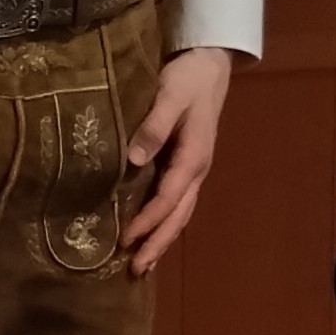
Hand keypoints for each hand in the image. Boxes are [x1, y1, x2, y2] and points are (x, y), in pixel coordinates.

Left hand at [122, 46, 234, 273]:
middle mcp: (196, 170)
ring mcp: (193, 170)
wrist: (209, 63)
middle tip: (135, 271)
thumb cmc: (188, 78)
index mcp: (194, 157)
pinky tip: (149, 233)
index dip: (147, 221)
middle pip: (177, 216)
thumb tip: (132, 160)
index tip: (125, 240)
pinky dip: (163, 222)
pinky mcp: (185, 164)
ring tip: (142, 264)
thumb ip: (153, 127)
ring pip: (179, 213)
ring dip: (161, 239)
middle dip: (157, 244)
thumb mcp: (170, 95)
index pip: (168, 198)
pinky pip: (175, 201)